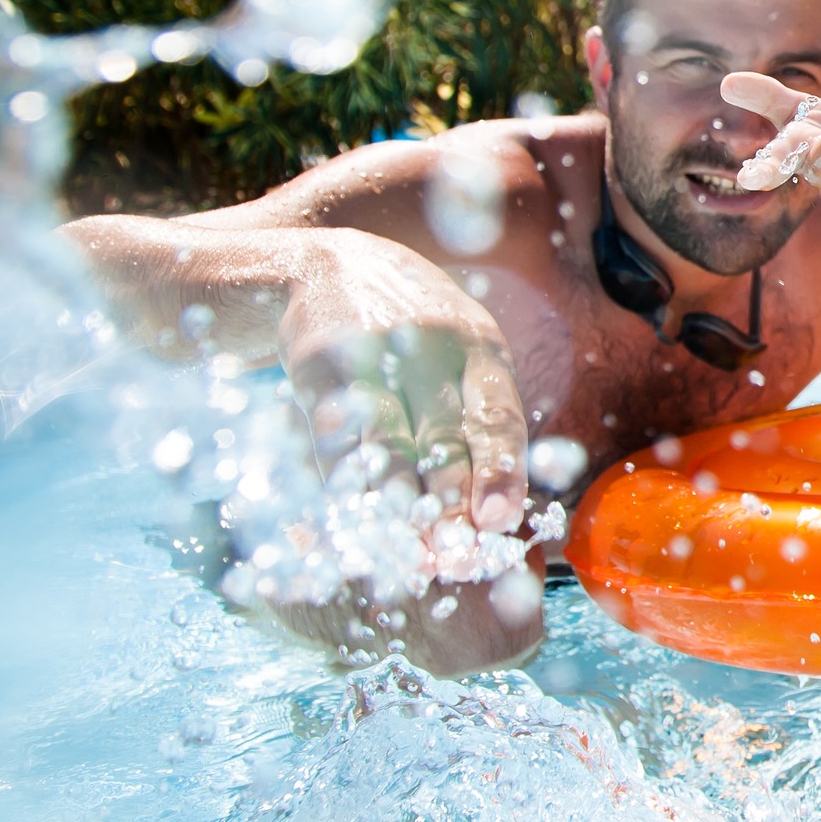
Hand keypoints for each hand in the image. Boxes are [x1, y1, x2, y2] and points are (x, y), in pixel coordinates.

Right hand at [279, 234, 528, 542]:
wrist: (326, 264)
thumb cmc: (413, 338)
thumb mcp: (460, 359)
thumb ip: (480, 425)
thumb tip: (500, 519)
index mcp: (481, 349)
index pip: (498, 416)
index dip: (500, 470)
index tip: (498, 520)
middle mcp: (434, 347)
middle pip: (445, 436)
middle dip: (450, 504)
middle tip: (453, 558)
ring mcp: (375, 351)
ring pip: (389, 441)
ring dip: (399, 504)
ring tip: (408, 554)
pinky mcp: (320, 362)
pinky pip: (336, 435)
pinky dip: (346, 482)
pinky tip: (354, 519)